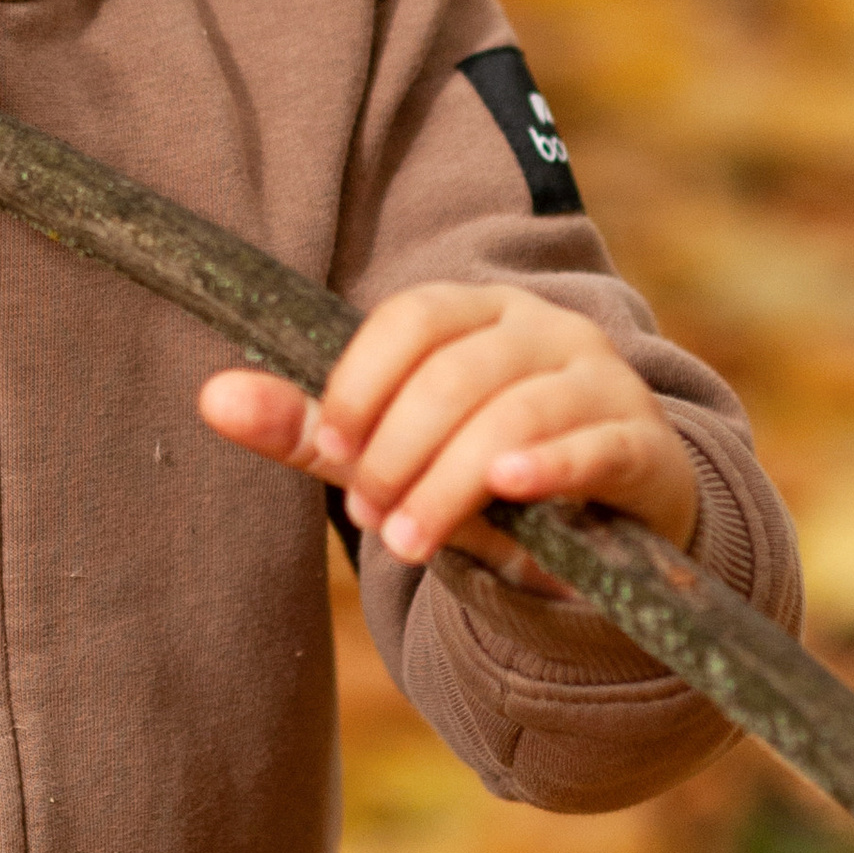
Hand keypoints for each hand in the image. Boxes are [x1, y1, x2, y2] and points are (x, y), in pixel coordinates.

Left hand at [196, 284, 698, 586]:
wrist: (604, 534)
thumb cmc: (481, 477)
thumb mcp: (391, 453)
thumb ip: (310, 428)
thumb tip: (210, 396)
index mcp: (479, 312)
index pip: (412, 318)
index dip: (361, 384)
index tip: (333, 453)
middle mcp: (544, 330)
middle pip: (456, 372)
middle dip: (397, 451)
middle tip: (370, 519)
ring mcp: (600, 381)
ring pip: (516, 410)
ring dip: (449, 480)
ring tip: (408, 540)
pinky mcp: (643, 445)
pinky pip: (597, 441)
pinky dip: (549, 461)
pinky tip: (509, 486)